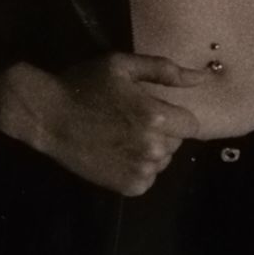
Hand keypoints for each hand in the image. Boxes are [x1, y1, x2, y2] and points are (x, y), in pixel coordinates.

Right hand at [0, 52, 207, 195]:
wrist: (49, 117)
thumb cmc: (87, 84)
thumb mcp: (125, 66)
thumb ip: (167, 71)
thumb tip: (204, 77)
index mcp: (157, 117)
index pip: (191, 124)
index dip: (174, 114)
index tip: (154, 107)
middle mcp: (153, 149)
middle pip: (177, 142)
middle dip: (163, 130)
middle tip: (133, 118)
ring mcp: (140, 171)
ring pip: (163, 161)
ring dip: (151, 149)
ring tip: (123, 135)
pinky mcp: (128, 188)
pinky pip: (148, 177)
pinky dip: (138, 166)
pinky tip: (117, 152)